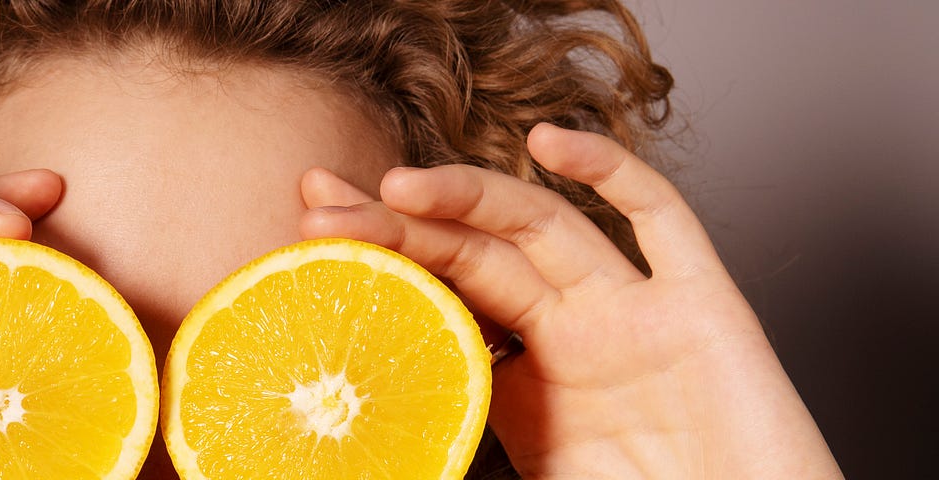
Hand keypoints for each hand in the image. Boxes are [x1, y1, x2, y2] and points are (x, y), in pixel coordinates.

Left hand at [298, 123, 840, 477]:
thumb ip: (446, 462)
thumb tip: (361, 467)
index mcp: (520, 382)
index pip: (435, 296)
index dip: (376, 260)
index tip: (307, 235)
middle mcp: (572, 335)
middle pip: (472, 253)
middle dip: (395, 223)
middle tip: (319, 206)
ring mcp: (635, 314)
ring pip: (544, 227)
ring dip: (471, 195)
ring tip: (396, 186)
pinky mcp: (704, 309)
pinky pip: (662, 222)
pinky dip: (612, 170)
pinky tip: (551, 143)